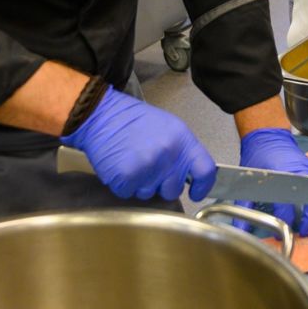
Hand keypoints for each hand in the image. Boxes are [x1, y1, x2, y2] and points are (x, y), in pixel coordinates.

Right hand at [61, 88, 215, 200]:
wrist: (102, 115)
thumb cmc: (134, 121)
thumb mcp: (168, 127)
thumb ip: (182, 151)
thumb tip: (189, 175)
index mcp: (182, 140)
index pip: (205, 170)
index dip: (203, 186)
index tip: (196, 194)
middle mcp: (169, 155)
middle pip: (173, 189)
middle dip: (161, 185)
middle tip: (148, 167)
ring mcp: (148, 168)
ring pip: (149, 194)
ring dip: (140, 184)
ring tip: (132, 161)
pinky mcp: (127, 178)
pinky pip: (129, 193)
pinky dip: (123, 185)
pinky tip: (120, 166)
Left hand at [236, 128, 307, 235]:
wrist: (269, 139)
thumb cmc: (258, 159)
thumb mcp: (246, 182)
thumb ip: (244, 207)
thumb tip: (239, 230)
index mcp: (281, 175)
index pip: (286, 204)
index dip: (285, 220)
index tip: (280, 233)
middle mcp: (300, 173)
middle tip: (303, 233)